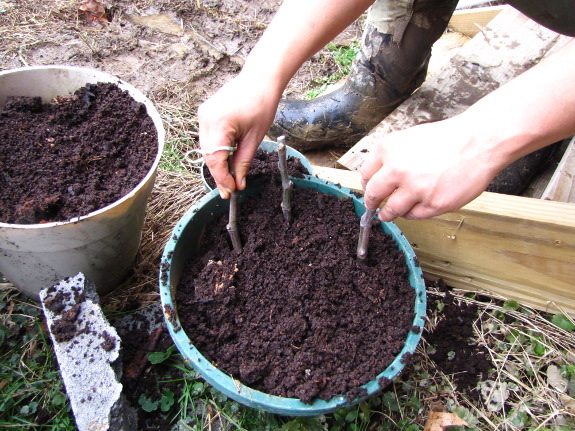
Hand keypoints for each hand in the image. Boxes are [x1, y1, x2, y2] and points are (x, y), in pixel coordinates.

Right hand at [198, 72, 280, 197]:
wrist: (260, 79)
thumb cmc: (262, 104)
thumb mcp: (255, 138)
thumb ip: (243, 162)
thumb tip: (238, 183)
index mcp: (219, 124)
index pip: (215, 159)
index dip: (222, 178)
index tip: (230, 192)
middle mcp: (205, 119)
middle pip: (208, 155)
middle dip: (219, 174)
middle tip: (229, 191)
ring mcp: (203, 115)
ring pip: (206, 148)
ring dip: (217, 164)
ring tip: (228, 179)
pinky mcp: (205, 113)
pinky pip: (208, 138)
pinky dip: (216, 150)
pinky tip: (225, 161)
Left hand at [360, 116, 501, 220]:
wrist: (479, 141)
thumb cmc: (448, 138)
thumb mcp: (409, 138)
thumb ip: (391, 157)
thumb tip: (378, 176)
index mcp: (389, 149)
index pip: (365, 175)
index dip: (366, 185)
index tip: (368, 190)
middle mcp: (398, 169)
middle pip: (373, 195)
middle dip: (372, 203)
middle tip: (372, 207)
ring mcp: (415, 189)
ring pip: (391, 210)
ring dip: (389, 213)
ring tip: (390, 213)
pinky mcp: (433, 204)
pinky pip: (413, 216)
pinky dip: (412, 213)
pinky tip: (416, 207)